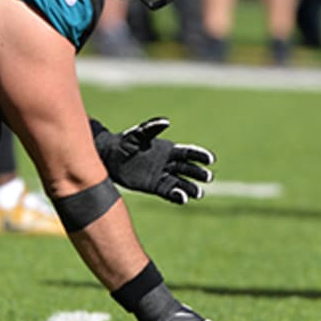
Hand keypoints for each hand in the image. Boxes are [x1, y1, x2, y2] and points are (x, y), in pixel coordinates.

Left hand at [92, 117, 213, 204]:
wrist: (110, 159)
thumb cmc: (124, 143)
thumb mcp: (137, 135)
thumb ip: (150, 128)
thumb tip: (166, 121)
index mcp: (168, 149)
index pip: (188, 153)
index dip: (199, 156)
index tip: (210, 160)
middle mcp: (169, 163)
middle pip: (188, 169)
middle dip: (198, 173)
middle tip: (208, 177)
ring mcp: (163, 176)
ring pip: (181, 183)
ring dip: (191, 188)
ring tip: (199, 194)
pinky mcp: (155, 187)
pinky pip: (169, 192)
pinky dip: (177, 196)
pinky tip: (183, 199)